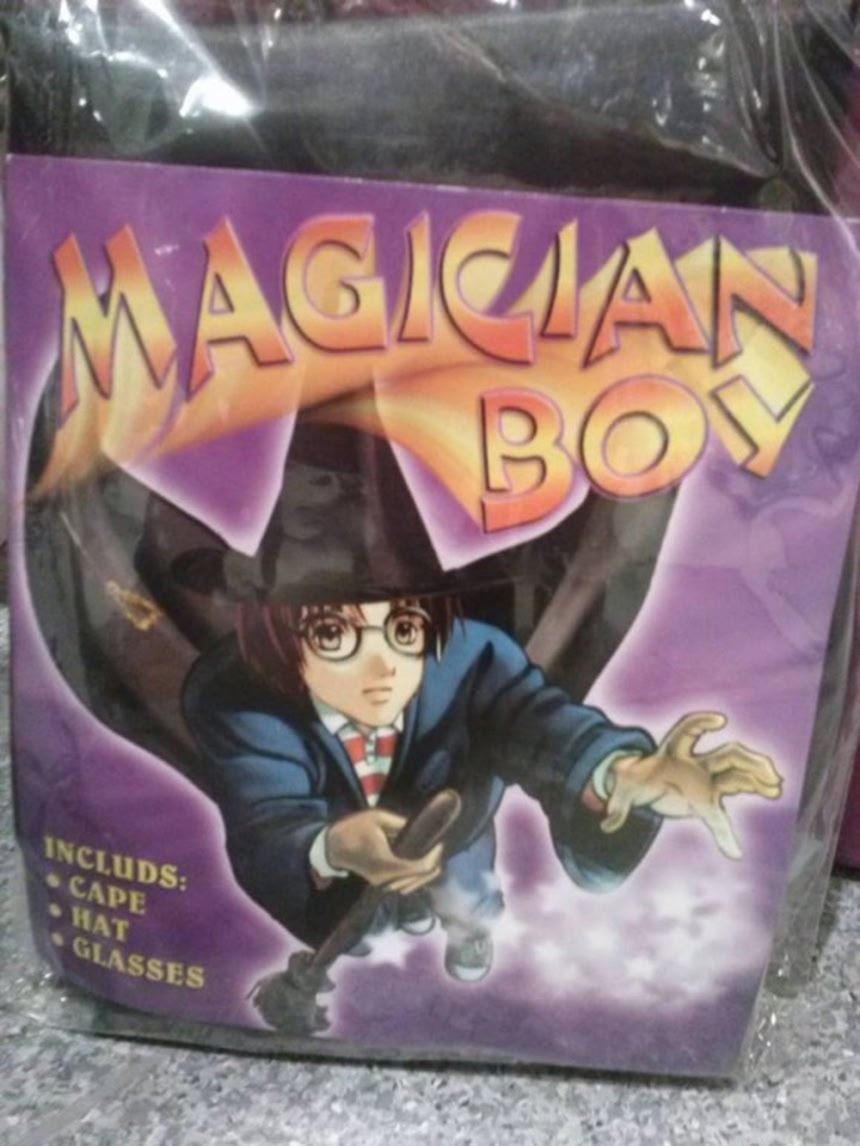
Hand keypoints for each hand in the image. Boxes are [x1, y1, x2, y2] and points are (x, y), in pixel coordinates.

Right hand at [326, 808, 442, 893]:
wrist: (332, 847)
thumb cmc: (353, 829)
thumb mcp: (378, 818)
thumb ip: (401, 823)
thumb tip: (422, 825)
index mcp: (387, 863)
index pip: (420, 868)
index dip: (434, 857)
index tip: (439, 843)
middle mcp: (388, 879)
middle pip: (420, 879)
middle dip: (434, 864)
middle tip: (438, 847)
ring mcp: (384, 884)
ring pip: (414, 884)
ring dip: (426, 872)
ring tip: (431, 853)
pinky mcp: (381, 883)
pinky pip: (405, 883)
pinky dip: (416, 875)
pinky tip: (419, 861)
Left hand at [601, 712, 781, 858]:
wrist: (643, 785)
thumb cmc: (633, 780)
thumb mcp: (622, 789)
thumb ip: (616, 806)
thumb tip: (606, 823)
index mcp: (672, 753)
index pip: (688, 731)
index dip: (702, 723)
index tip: (721, 721)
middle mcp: (694, 764)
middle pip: (727, 755)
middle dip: (749, 761)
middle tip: (769, 773)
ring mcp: (705, 780)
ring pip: (737, 776)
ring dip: (757, 780)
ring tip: (776, 789)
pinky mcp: (707, 800)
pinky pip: (722, 815)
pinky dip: (725, 835)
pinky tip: (732, 852)